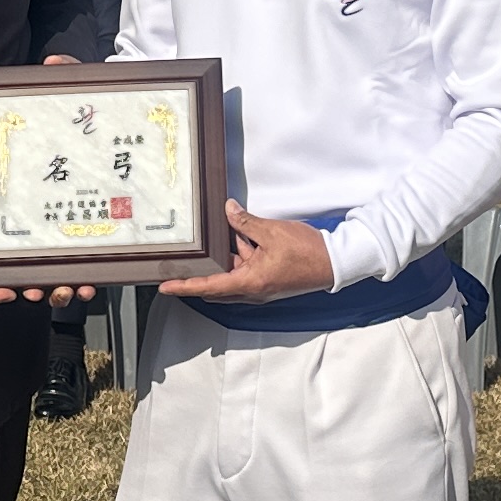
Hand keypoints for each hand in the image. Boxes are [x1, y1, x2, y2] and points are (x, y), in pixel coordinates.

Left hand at [158, 203, 334, 305]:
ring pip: (232, 274)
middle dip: (199, 274)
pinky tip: (239, 234)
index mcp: (249, 283)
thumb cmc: (307, 253)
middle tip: (179, 264)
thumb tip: (227, 210)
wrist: (335, 262)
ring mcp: (261, 286)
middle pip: (216, 285)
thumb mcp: (272, 232)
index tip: (166, 287)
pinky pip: (247, 268)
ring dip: (224, 259)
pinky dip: (240, 254)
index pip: (208, 286)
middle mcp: (252, 290)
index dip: (185, 286)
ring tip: (210, 237)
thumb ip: (246, 222)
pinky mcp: (269, 279)